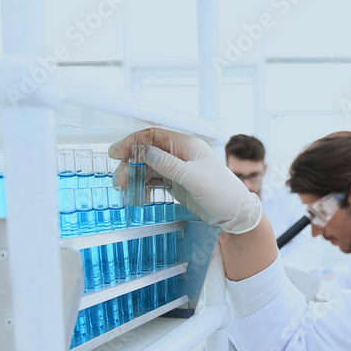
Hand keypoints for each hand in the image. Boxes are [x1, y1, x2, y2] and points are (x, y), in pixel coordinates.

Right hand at [108, 128, 262, 234]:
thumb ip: (167, 164)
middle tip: (120, 181)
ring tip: (124, 190)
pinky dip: (143, 187)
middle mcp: (181, 153)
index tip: (116, 153)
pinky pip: (154, 180)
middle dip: (131, 164)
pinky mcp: (176, 182)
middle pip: (147, 152)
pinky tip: (136, 197)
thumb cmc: (221, 192)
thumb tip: (144, 151)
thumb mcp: (193, 178)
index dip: (133, 142)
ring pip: (148, 167)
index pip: (154, 136)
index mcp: (187, 144)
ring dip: (134, 177)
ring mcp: (178, 168)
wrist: (235, 214)